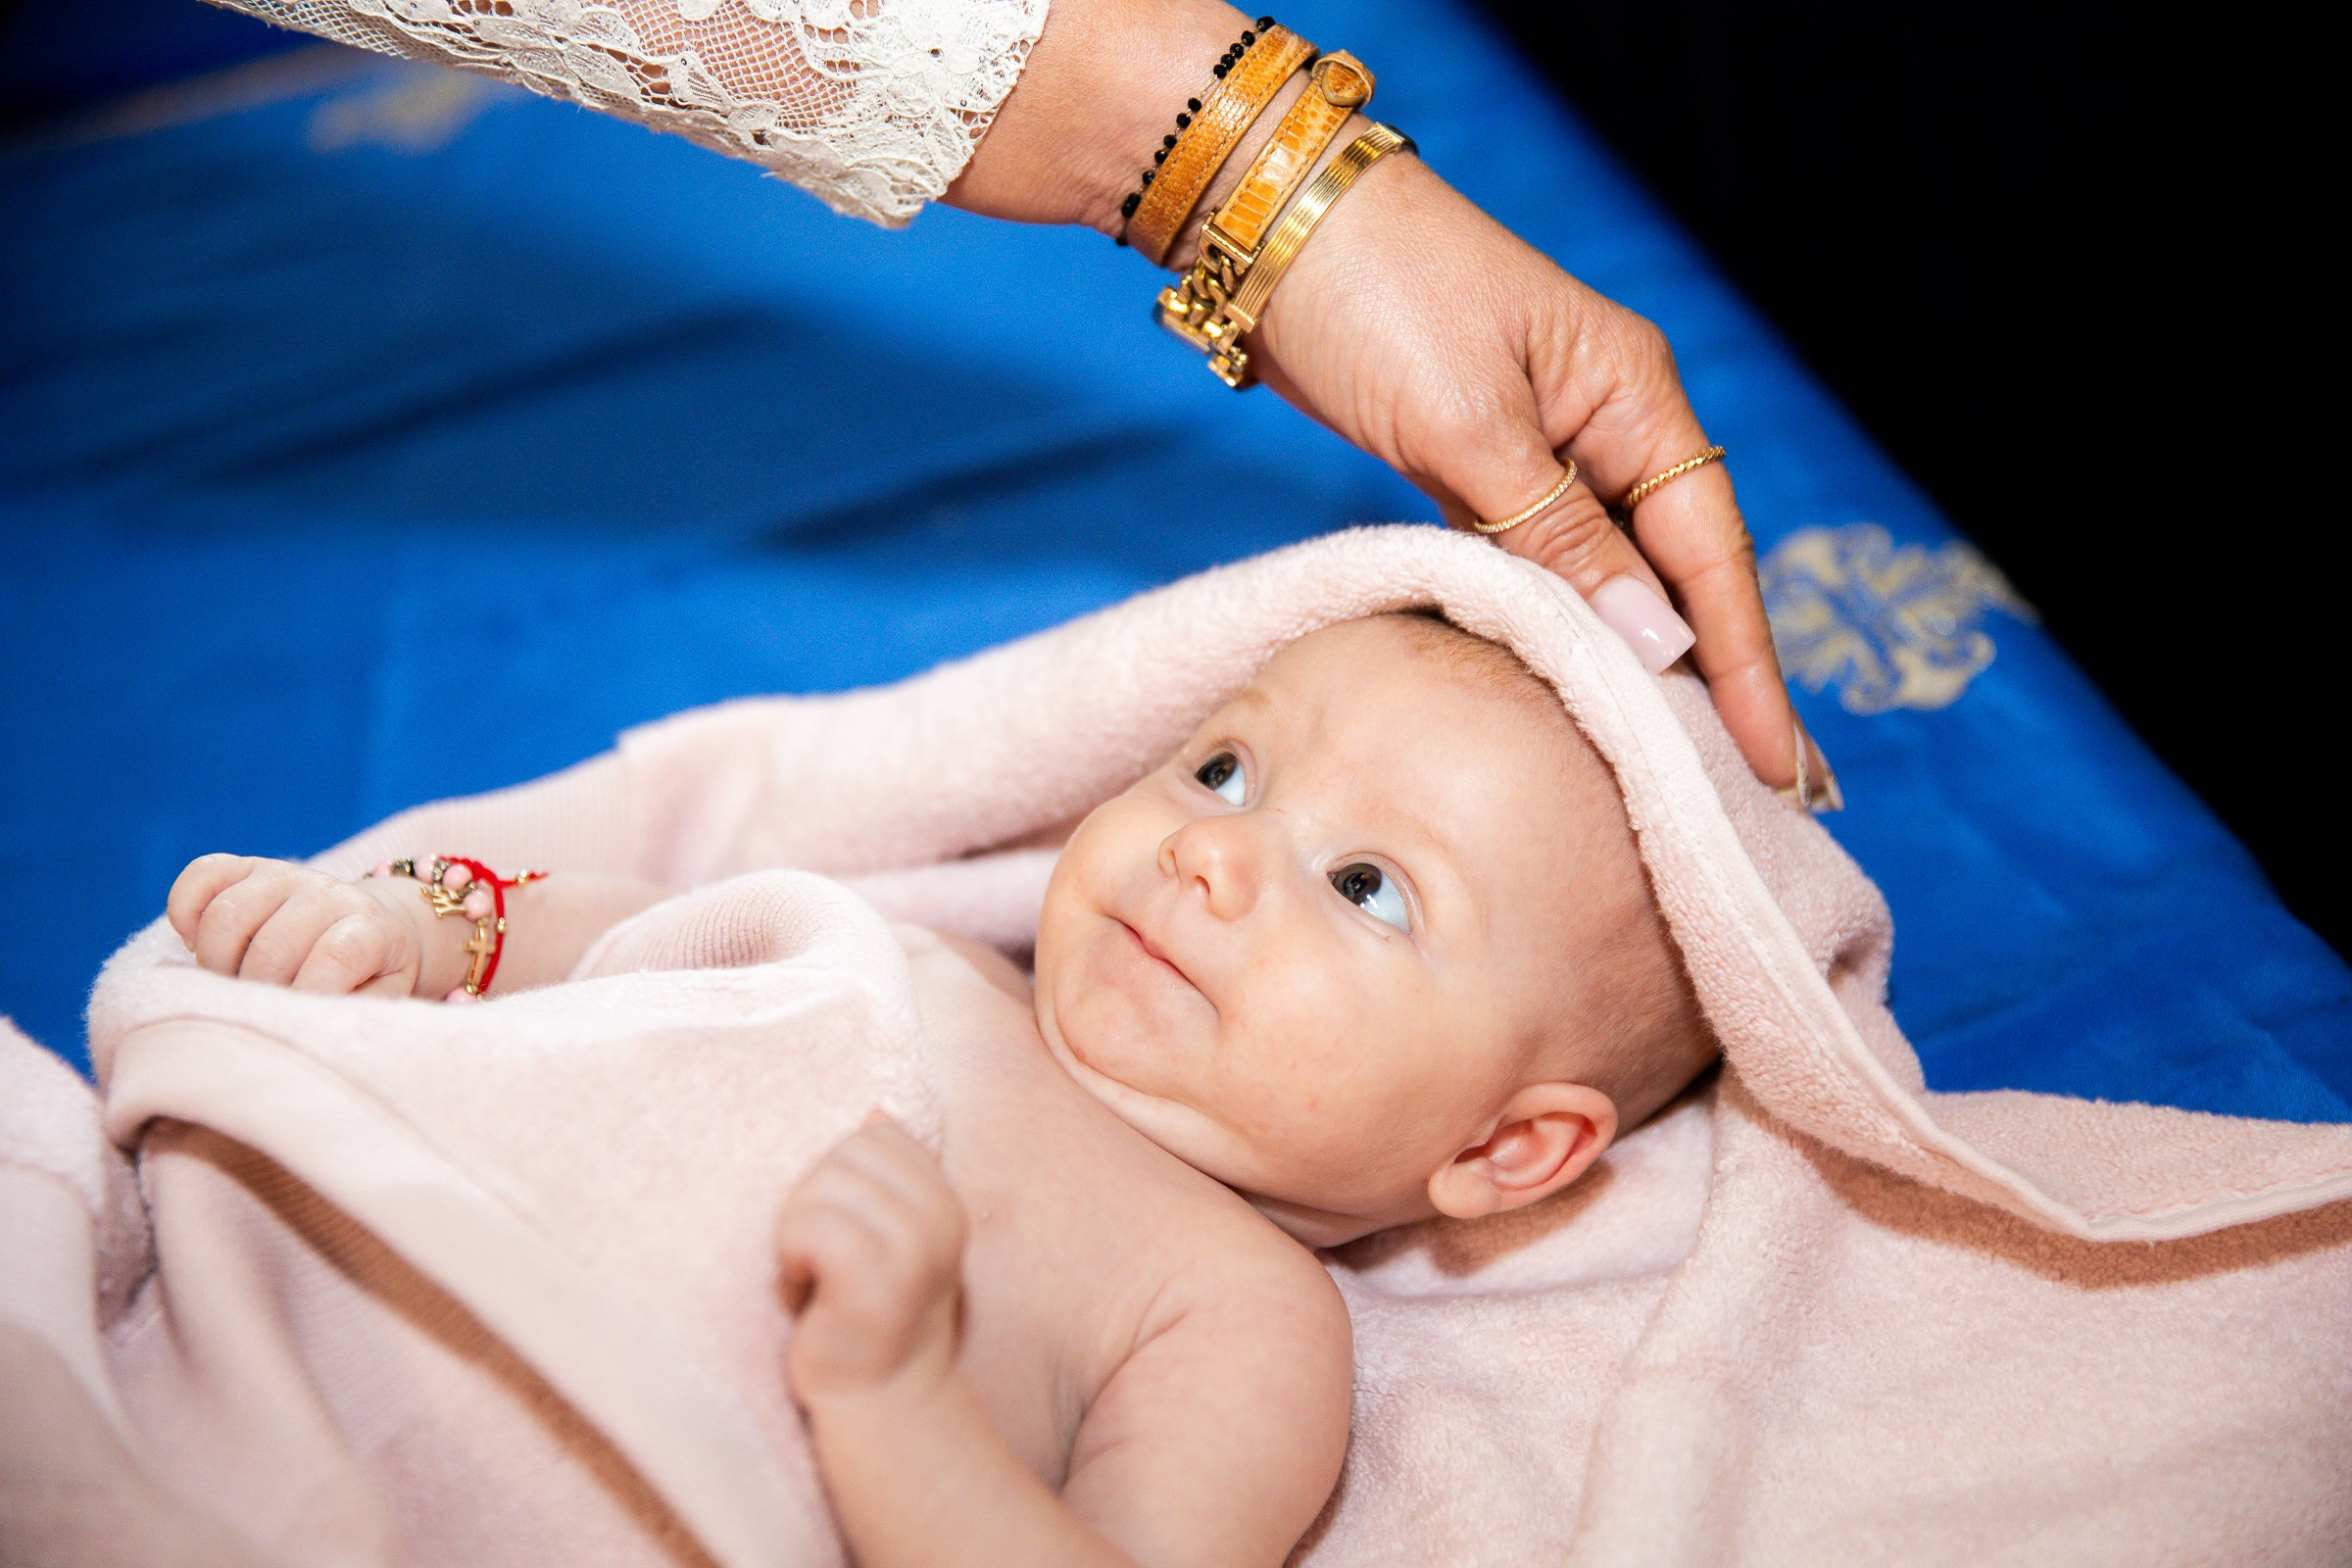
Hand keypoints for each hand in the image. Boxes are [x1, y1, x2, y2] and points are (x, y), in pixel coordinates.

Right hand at [167, 853, 425, 995]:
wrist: (366, 924)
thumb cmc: (368, 974)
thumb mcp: (383, 996)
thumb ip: (361, 1010)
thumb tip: (321, 1025)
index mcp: (367, 928)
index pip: (335, 957)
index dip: (308, 993)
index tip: (294, 1018)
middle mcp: (326, 893)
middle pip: (271, 947)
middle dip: (255, 991)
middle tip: (258, 1007)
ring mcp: (283, 875)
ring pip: (226, 916)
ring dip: (216, 962)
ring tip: (231, 981)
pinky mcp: (245, 866)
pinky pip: (199, 878)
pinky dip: (186, 915)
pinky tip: (199, 944)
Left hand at [775, 1114, 967, 1409]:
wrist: (882, 1401)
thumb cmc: (871, 1312)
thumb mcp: (893, 1235)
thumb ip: (890, 1178)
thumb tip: (876, 1112)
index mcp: (946, 1201)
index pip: (872, 1136)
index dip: (836, 1176)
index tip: (840, 1229)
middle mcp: (940, 1222)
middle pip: (842, 1156)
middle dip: (810, 1200)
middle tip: (815, 1256)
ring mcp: (913, 1256)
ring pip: (822, 1188)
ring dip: (794, 1231)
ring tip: (809, 1271)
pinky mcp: (876, 1289)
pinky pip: (811, 1229)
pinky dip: (791, 1253)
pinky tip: (801, 1287)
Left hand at [1252, 154, 1818, 792]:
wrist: (1272, 230)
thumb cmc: (1376, 296)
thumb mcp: (1468, 423)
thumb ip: (1555, 535)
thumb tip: (1650, 641)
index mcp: (1631, 398)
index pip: (1711, 556)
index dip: (1743, 666)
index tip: (1777, 764)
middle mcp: (1604, 426)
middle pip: (1678, 576)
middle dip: (1714, 684)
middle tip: (1759, 798)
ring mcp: (1543, 450)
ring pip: (1610, 582)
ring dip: (1638, 669)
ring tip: (1677, 771)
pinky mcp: (1477, 469)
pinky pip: (1540, 570)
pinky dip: (1561, 632)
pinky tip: (1579, 696)